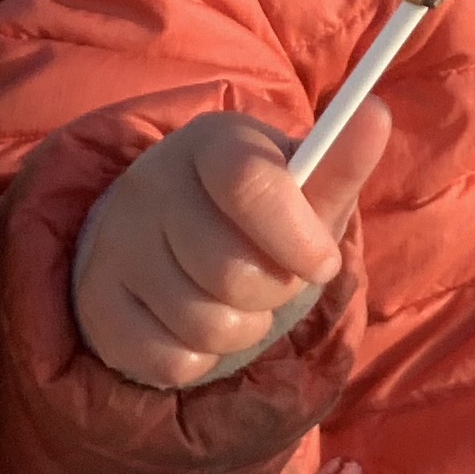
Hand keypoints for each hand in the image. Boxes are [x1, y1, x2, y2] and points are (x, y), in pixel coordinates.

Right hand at [73, 105, 391, 387]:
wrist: (168, 243)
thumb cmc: (256, 215)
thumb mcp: (301, 188)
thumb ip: (340, 160)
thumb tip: (375, 112)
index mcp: (210, 144)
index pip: (247, 182)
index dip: (295, 235)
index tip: (324, 263)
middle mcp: (151, 186)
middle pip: (232, 272)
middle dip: (274, 292)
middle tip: (274, 279)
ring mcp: (117, 247)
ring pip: (204, 323)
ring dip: (242, 328)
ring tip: (237, 301)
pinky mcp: (100, 308)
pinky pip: (173, 361)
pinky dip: (203, 358)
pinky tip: (197, 324)